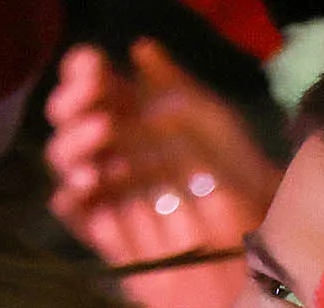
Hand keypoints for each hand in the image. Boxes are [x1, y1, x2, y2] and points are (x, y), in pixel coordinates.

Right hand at [46, 41, 277, 307]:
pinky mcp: (105, 232)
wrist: (256, 243)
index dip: (84, 72)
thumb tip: (142, 48)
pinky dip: (72, 195)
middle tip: (98, 112)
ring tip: (100, 140)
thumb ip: (178, 86)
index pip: (93, 84)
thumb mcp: (216, 125)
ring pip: (66, 162)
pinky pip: (73, 212)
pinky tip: (88, 182)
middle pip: (69, 119)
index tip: (95, 67)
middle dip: (74, 107)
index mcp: (134, 114)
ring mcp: (106, 189)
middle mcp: (113, 147)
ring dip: (74, 145)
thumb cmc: (242, 178)